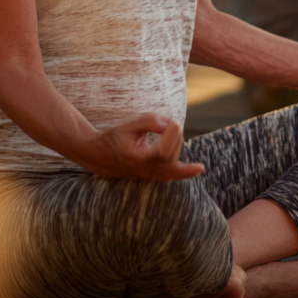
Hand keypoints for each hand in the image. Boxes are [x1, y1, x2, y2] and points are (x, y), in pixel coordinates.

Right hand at [81, 114, 204, 181]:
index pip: (164, 152)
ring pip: (175, 161)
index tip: (171, 121)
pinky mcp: (154, 176)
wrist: (98, 155)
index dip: (171, 134)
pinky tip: (199, 169)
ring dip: (175, 144)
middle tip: (160, 123)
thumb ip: (152, 121)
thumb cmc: (114, 137)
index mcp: (139, 159)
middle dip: (172, 134)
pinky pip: (173, 175)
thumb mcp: (130, 124)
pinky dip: (186, 172)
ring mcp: (151, 176)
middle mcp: (147, 171)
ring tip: (166, 132)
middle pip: (172, 153)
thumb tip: (173, 124)